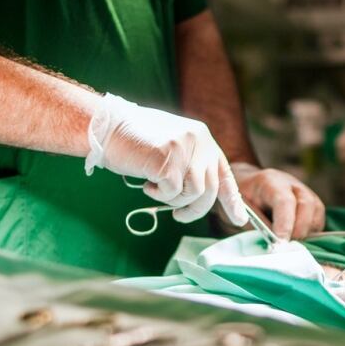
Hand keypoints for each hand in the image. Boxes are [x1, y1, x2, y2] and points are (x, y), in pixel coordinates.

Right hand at [85, 93, 247, 225]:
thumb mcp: (172, 148)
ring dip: (174, 200)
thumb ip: (190, 165)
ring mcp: (185, 147)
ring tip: (155, 190)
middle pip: (211, 188)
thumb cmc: (134, 141)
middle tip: (179, 217)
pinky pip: (173, 191)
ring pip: (195, 193)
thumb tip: (203, 195)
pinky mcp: (169, 158)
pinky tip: (146, 183)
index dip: (232, 199)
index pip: (225, 173)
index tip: (239, 219)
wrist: (105, 125)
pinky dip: (159, 195)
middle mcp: (199, 140)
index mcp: (203, 137)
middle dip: (196, 209)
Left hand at [231, 163, 324, 239]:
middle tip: (285, 247)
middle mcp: (292, 185)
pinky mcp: (312, 205)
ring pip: (316, 213)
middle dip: (298, 230)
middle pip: (307, 205)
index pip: (284, 201)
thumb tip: (272, 243)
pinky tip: (295, 240)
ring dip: (306, 233)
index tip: (280, 243)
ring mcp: (305, 193)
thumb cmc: (241, 198)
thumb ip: (256, 224)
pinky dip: (310, 234)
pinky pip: (318, 221)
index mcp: (270, 181)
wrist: (248, 185)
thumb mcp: (238, 209)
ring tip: (289, 244)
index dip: (285, 224)